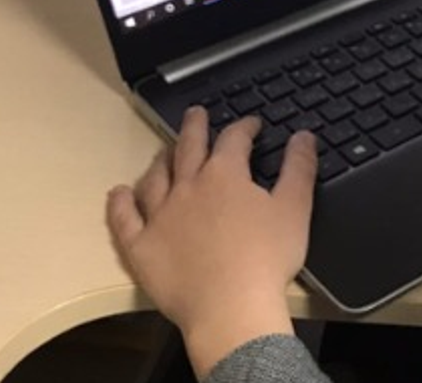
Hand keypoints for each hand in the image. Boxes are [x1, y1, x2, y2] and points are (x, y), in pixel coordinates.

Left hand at [106, 108, 316, 377]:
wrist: (230, 307)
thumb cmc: (267, 259)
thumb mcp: (295, 209)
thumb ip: (299, 169)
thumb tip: (303, 136)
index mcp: (225, 175)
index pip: (234, 139)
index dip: (244, 127)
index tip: (252, 124)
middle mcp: (188, 186)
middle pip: (188, 147)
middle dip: (194, 127)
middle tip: (196, 114)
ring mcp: (159, 215)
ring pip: (155, 178)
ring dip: (160, 160)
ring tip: (164, 152)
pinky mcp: (141, 246)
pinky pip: (125, 219)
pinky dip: (120, 203)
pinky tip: (118, 193)